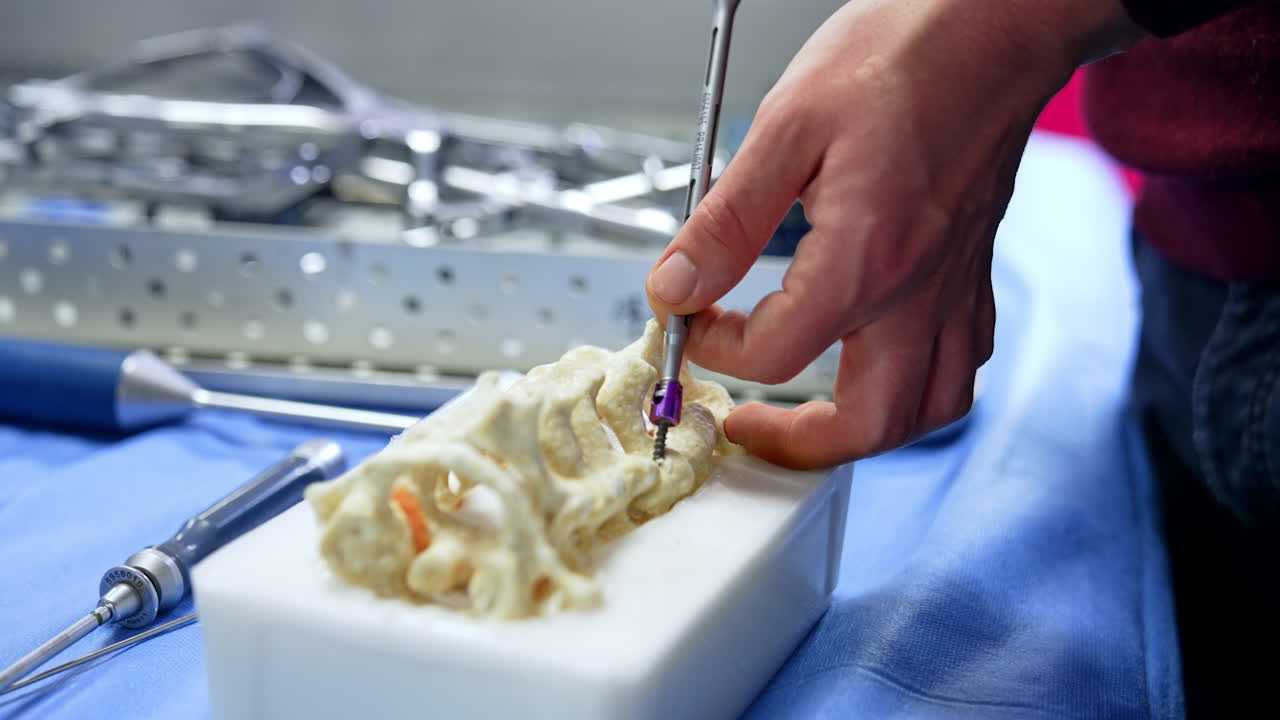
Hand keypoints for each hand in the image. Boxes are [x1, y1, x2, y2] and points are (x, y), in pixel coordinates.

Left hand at [646, 0, 1141, 467]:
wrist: (997, 22)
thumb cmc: (903, 55)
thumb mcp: (786, 127)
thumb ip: (726, 221)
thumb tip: (675, 284)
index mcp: (865, 258)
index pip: (774, 352)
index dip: (715, 346)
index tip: (690, 319)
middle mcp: (919, 290)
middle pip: (867, 422)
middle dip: (797, 446)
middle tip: (747, 427)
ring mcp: (956, 287)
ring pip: (929, 410)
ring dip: (864, 433)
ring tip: (811, 418)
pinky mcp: (975, 271)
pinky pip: (962, 364)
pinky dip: (918, 388)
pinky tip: (880, 362)